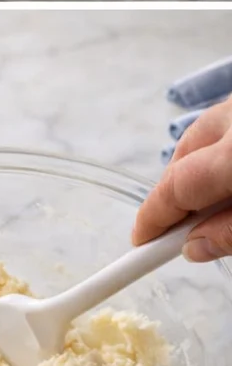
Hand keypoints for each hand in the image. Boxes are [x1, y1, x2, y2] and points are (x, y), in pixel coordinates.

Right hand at [132, 94, 231, 259]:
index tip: (141, 242)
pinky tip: (228, 169)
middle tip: (179, 229)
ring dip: (199, 164)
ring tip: (210, 200)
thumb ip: (231, 233)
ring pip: (206, 131)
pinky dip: (221, 144)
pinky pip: (227, 119)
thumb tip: (194, 246)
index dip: (154, 217)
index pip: (177, 185)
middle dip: (176, 189)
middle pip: (185, 152)